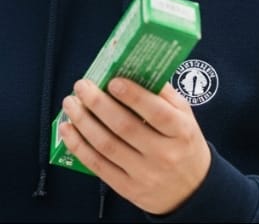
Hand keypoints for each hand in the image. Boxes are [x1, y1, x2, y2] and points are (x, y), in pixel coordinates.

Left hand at [57, 78, 210, 214]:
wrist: (192, 190)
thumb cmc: (183, 144)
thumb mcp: (185, 117)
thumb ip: (162, 94)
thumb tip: (132, 68)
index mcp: (182, 132)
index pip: (157, 113)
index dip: (133, 96)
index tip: (112, 80)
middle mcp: (164, 154)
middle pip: (125, 127)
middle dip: (98, 103)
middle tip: (81, 86)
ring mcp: (145, 174)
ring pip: (106, 145)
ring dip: (83, 122)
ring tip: (70, 103)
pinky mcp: (127, 188)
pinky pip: (97, 165)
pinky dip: (78, 146)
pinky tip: (67, 129)